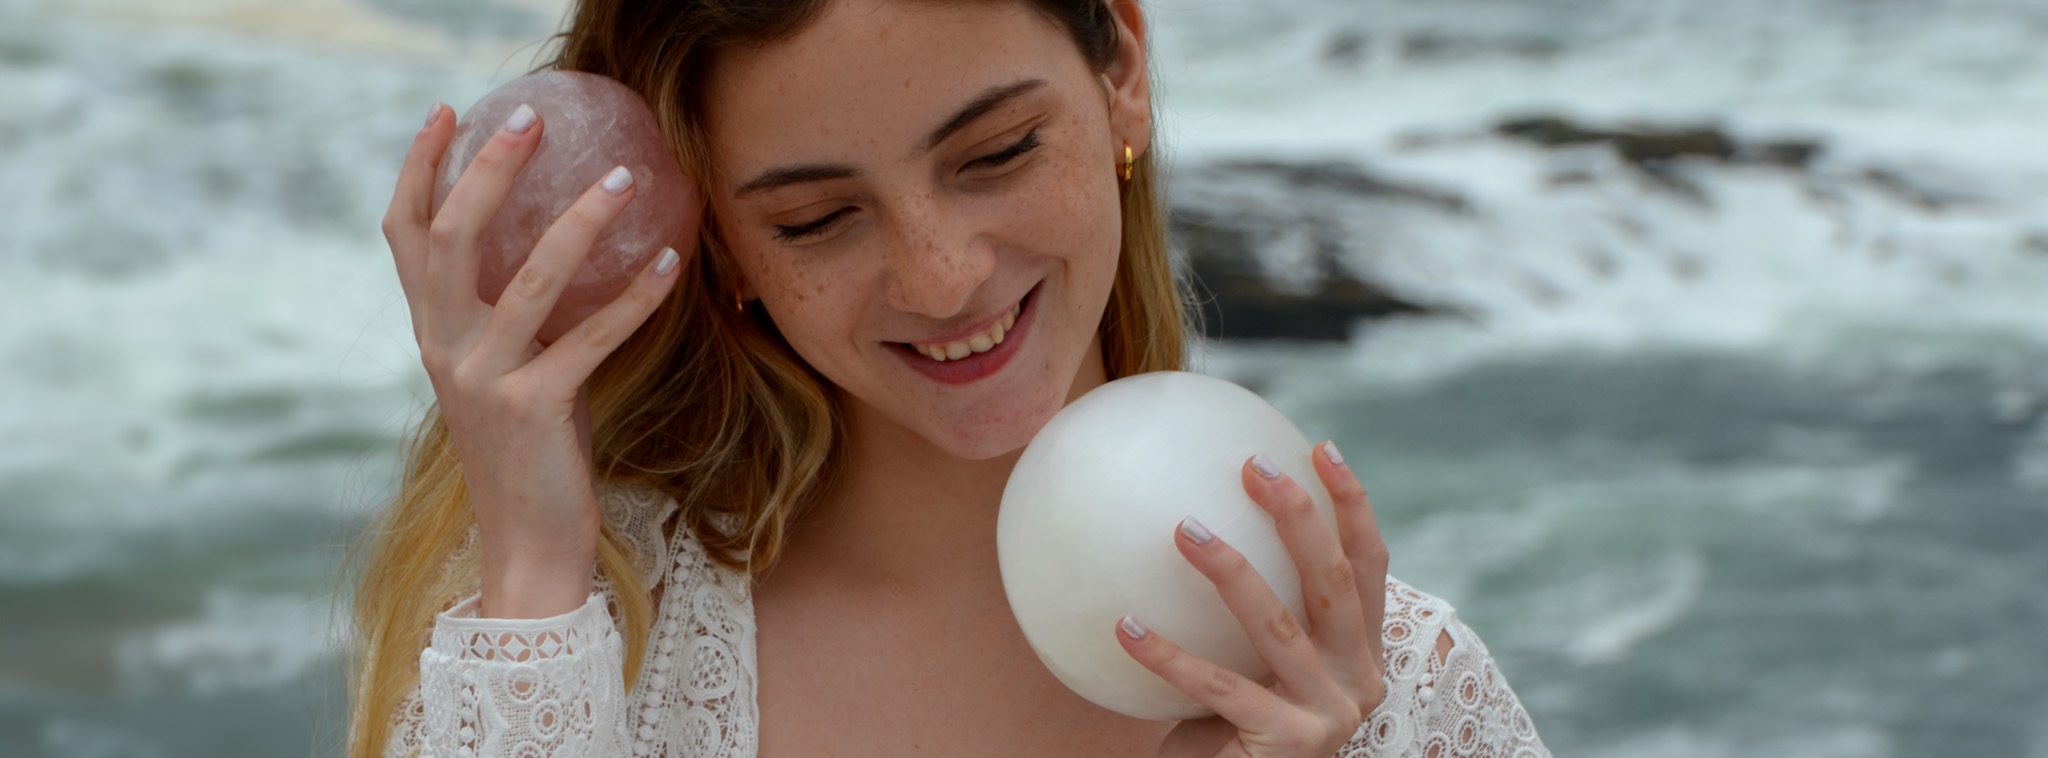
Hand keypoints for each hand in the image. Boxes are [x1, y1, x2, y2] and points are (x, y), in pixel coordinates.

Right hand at [382, 102, 691, 617]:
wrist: (527, 547)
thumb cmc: (530, 453)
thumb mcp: (506, 373)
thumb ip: (509, 317)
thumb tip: (558, 243)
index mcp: (434, 333)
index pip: (406, 235)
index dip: (420, 170)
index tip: (447, 113)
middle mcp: (446, 349)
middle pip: (452, 238)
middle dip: (488, 170)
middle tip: (531, 119)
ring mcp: (486, 380)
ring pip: (529, 279)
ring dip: (581, 221)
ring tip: (626, 178)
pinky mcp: (534, 410)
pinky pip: (591, 337)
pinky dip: (634, 298)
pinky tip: (670, 265)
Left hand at [1116, 441, 1387, 757]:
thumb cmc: (1232, 727)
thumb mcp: (1255, 662)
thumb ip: (1254, 608)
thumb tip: (1195, 510)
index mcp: (1361, 652)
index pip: (1368, 565)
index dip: (1351, 504)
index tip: (1317, 447)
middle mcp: (1360, 681)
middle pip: (1333, 582)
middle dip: (1299, 516)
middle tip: (1253, 466)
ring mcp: (1330, 715)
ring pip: (1277, 626)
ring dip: (1228, 569)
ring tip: (1182, 529)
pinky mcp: (1289, 744)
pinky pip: (1219, 686)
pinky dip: (1168, 655)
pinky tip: (1125, 625)